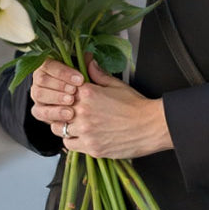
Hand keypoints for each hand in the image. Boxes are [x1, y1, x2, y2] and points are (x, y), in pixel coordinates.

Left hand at [31, 58, 171, 158]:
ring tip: (75, 125)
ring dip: (64, 126)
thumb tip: (88, 62)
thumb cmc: (136, 106)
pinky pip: (70, 145)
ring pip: (59, 129)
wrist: (151, 126)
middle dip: (61, 110)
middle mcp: (83, 112)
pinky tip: (81, 136)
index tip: (68, 97)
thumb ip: (98, 74)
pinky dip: (72, 141)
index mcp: (87, 93)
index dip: (63, 94)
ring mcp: (86, 131)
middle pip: (57, 111)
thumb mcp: (117, 85)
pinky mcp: (91, 148)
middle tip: (69, 112)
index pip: (62, 91)